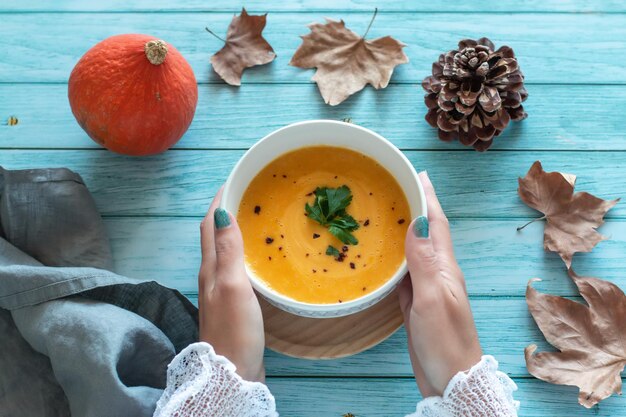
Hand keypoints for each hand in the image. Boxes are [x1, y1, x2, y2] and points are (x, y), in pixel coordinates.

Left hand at [198, 187, 265, 381]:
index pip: (209, 226)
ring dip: (233, 230)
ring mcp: (220, 291)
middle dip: (226, 211)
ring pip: (223, 251)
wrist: (231, 374)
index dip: (218, 202)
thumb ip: (228, 251)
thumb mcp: (233, 286)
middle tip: (248, 194)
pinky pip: (234, 267)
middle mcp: (211, 276)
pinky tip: (257, 257)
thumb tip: (221, 212)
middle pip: (213, 236)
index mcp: (210, 269)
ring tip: (254, 217)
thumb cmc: (234, 331)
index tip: (233, 181)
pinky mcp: (231, 304)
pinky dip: (242, 252)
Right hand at [399, 172, 481, 395]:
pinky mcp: (414, 305)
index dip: (427, 198)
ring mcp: (426, 289)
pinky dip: (393, 258)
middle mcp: (437, 274)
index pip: (436, 224)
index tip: (417, 174)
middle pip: (424, 233)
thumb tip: (415, 223)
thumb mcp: (433, 300)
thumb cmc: (446, 343)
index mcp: (445, 268)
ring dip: (401, 230)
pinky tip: (381, 254)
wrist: (451, 382)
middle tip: (394, 186)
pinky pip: (402, 273)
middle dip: (413, 207)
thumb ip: (424, 263)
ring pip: (411, 251)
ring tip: (384, 213)